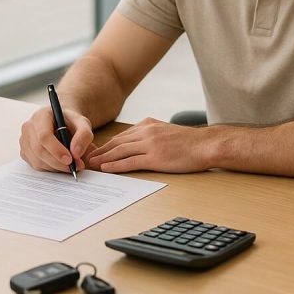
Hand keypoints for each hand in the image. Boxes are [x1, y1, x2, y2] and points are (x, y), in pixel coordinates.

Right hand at [19, 105, 93, 172]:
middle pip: (39, 150)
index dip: (56, 150)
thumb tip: (76, 152)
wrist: (63, 124)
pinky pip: (35, 165)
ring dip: (55, 167)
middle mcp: (29, 127)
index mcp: (41, 115)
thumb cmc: (71, 122)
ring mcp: (24, 140)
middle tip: (74, 167)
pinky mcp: (25, 152)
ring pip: (37, 160)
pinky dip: (50, 169)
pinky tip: (60, 164)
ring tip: (70, 165)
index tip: (70, 159)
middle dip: (58, 162)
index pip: (44, 135)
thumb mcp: (83, 124)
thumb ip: (83, 135)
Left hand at [86, 117, 211, 173]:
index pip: (121, 135)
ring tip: (92, 165)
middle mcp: (146, 131)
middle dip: (100, 151)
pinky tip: (106, 169)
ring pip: (120, 151)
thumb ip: (151, 135)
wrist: (206, 145)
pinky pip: (130, 161)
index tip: (96, 151)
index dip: (107, 144)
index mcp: (148, 124)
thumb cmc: (190, 142)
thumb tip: (137, 144)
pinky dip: (116, 165)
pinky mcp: (155, 157)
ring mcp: (150, 144)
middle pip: (117, 142)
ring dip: (103, 159)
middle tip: (87, 158)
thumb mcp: (166, 132)